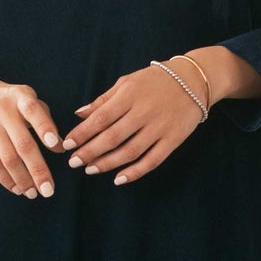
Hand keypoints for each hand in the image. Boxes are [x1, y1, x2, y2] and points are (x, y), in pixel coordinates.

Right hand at [0, 58, 64, 198]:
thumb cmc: (8, 100)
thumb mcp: (27, 99)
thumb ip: (45, 120)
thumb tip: (61, 148)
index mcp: (20, 97)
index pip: (34, 111)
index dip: (45, 128)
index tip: (57, 146)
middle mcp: (3, 110)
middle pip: (22, 144)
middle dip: (37, 169)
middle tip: (48, 190)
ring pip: (7, 158)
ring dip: (22, 179)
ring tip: (33, 193)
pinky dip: (6, 179)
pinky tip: (17, 188)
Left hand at [62, 58, 208, 184]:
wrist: (193, 81)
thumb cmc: (154, 81)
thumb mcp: (127, 82)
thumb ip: (103, 100)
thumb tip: (79, 114)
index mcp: (130, 95)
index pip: (101, 117)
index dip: (82, 133)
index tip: (67, 144)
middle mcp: (144, 112)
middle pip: (113, 137)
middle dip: (90, 151)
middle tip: (73, 162)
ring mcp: (160, 127)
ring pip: (130, 151)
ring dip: (108, 163)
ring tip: (90, 169)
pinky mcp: (173, 140)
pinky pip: (152, 160)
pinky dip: (135, 172)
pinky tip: (119, 179)